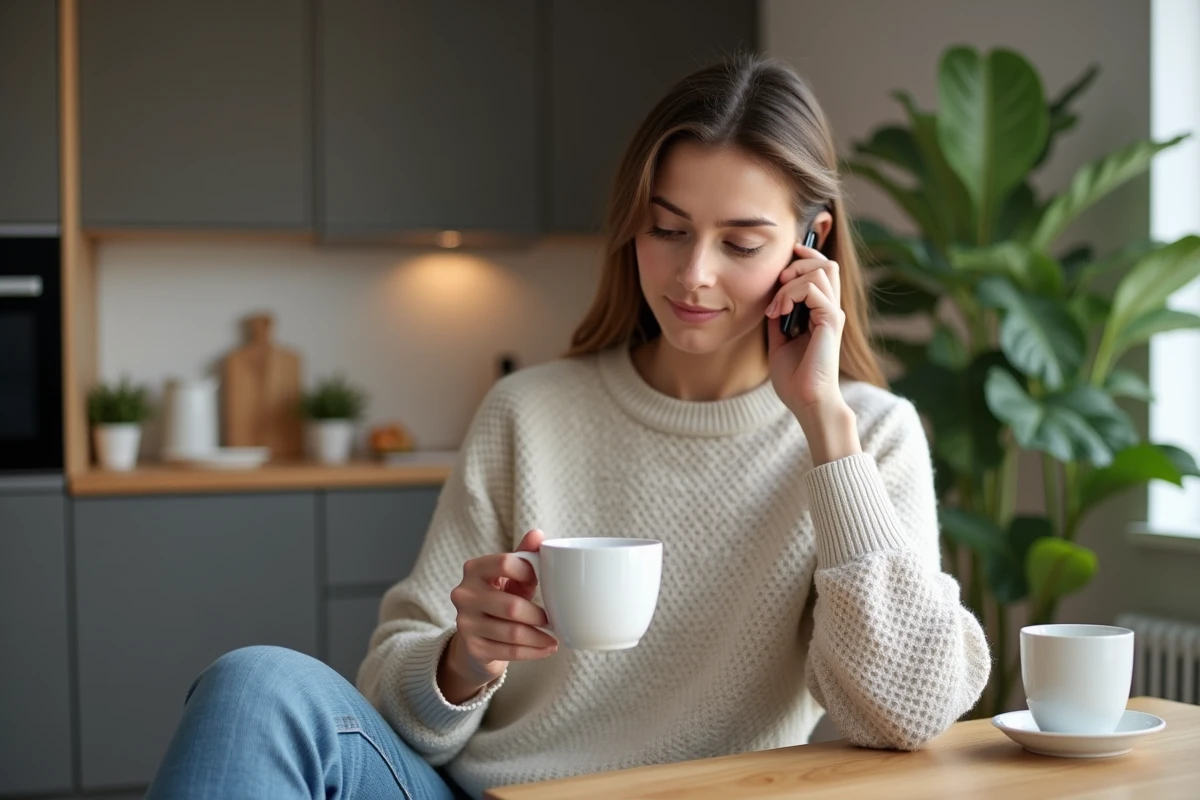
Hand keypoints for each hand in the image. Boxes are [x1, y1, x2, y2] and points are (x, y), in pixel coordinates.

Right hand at [438, 529, 556, 703]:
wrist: (475, 634)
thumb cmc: (500, 597)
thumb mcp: (511, 575)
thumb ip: (524, 555)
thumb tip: (537, 534)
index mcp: (474, 569)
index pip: (505, 562)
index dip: (529, 570)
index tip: (543, 580)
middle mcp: (464, 595)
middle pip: (511, 605)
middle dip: (538, 615)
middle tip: (554, 620)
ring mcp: (465, 623)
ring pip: (512, 632)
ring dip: (539, 637)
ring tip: (555, 638)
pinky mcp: (473, 647)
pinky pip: (509, 652)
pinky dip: (532, 652)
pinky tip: (546, 649)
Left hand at [764, 242, 860, 463]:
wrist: (806, 401)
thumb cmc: (794, 378)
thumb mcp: (779, 340)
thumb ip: (779, 317)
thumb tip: (771, 298)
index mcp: (821, 312)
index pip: (823, 270)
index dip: (807, 257)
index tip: (787, 257)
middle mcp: (831, 310)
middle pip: (827, 264)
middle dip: (798, 264)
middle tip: (778, 285)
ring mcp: (833, 315)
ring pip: (821, 271)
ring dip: (791, 282)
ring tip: (776, 306)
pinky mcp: (831, 322)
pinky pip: (813, 289)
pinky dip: (790, 295)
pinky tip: (779, 314)